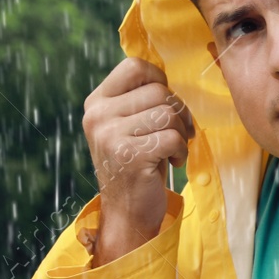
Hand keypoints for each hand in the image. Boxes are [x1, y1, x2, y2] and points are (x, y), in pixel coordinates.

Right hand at [82, 57, 193, 265]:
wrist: (127, 212)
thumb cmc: (138, 163)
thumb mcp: (130, 124)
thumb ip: (139, 98)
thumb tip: (167, 73)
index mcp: (97, 102)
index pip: (135, 66)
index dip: (160, 81)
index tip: (165, 105)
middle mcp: (97, 115)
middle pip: (159, 90)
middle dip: (179, 112)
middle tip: (178, 134)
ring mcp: (110, 135)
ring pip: (168, 113)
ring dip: (181, 133)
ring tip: (172, 150)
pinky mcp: (128, 155)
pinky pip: (173, 137)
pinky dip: (181, 151)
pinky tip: (171, 162)